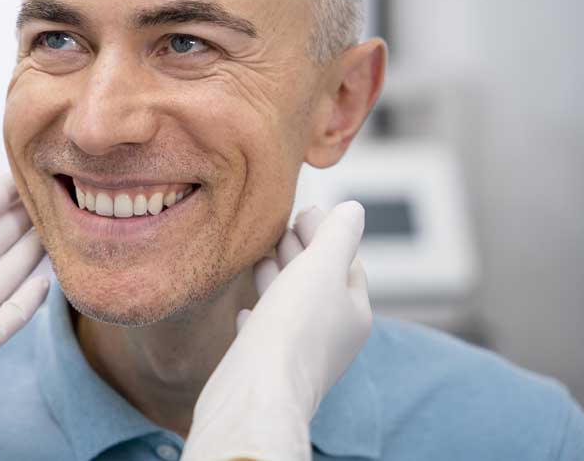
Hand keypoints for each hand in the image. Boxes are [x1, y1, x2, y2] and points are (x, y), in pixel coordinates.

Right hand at [181, 202, 371, 460]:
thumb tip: (354, 210)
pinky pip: (264, 335)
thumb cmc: (294, 326)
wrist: (258, 390)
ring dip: (278, 276)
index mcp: (354, 313)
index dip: (328, 233)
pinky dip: (258, 315)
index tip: (304, 209)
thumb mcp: (322, 267)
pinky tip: (246, 311)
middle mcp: (331, 337)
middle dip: (302, 252)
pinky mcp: (266, 367)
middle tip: (282, 224)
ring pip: (290, 306)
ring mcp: (298, 353)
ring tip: (260, 254)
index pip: (348, 263)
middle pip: (319, 283)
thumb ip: (338, 235)